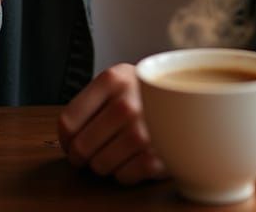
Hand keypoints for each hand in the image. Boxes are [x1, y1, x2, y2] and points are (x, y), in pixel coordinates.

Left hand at [58, 63, 166, 183]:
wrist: (189, 96)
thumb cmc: (144, 93)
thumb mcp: (117, 81)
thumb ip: (89, 102)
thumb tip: (66, 140)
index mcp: (112, 79)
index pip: (67, 123)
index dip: (66, 138)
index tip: (73, 140)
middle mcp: (127, 103)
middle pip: (80, 148)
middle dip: (83, 154)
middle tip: (94, 149)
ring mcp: (145, 130)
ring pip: (99, 165)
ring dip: (104, 164)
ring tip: (117, 150)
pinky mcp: (159, 155)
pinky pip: (123, 177)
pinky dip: (125, 173)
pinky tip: (134, 157)